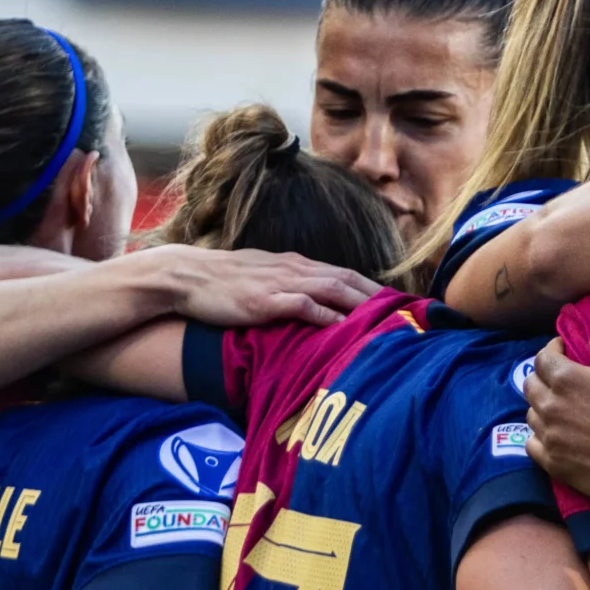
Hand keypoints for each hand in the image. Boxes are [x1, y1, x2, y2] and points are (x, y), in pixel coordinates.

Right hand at [147, 246, 380, 328]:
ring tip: (386, 319)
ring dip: (361, 303)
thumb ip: (289, 287)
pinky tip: (343, 326)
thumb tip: (311, 303)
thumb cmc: (221, 281)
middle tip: (405, 312)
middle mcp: (293, 268)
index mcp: (295, 263)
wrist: (184, 276)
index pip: (344, 272)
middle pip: (347, 278)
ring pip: (332, 288)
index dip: (372, 287)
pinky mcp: (264, 300)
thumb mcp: (262, 278)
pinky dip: (326, 313)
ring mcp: (279, 283)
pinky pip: (303, 304)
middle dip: (378, 295)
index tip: (397, 303)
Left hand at [524, 329, 589, 507]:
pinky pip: (532, 445)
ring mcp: (550, 440)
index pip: (542, 358)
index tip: (564, 350)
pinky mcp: (555, 465)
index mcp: (568, 381)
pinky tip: (557, 435)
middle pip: (531, 385)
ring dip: (543, 406)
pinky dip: (540, 436)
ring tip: (563, 407)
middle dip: (544, 376)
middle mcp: (551, 409)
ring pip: (531, 414)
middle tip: (563, 377)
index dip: (552, 350)